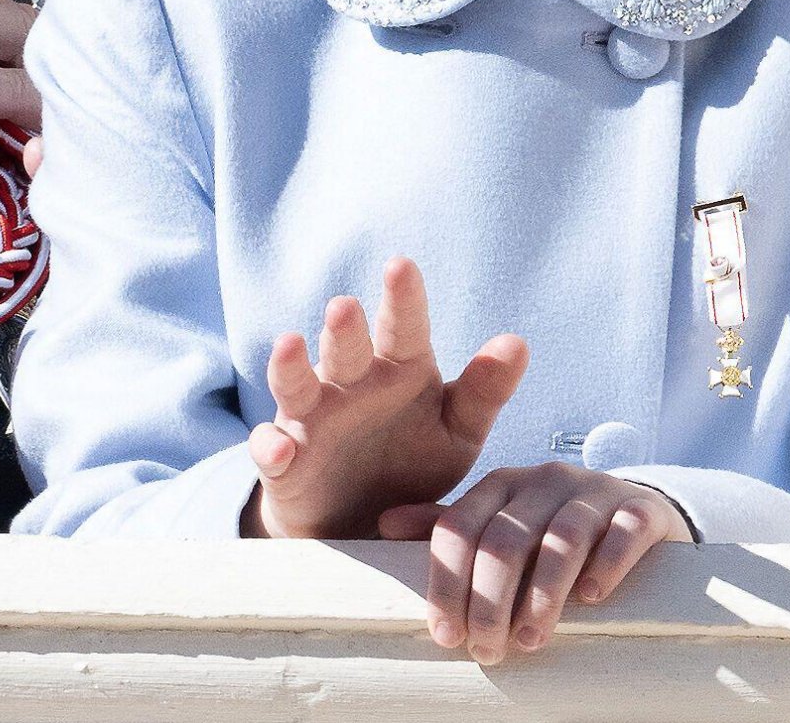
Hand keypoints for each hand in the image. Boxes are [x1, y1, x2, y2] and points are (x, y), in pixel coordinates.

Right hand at [242, 256, 527, 540]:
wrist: (366, 523)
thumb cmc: (417, 459)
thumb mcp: (458, 431)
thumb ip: (485, 391)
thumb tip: (518, 343)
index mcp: (399, 369)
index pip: (403, 327)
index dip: (402, 298)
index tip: (401, 266)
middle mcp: (352, 384)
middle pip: (346, 348)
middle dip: (345, 329)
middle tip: (345, 307)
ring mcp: (313, 419)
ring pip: (298, 385)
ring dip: (292, 367)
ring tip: (290, 344)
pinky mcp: (286, 463)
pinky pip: (272, 450)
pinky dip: (271, 446)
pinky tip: (280, 447)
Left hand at [378, 462, 693, 663]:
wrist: (634, 515)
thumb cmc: (549, 533)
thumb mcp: (498, 527)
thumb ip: (450, 529)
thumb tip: (384, 525)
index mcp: (501, 486)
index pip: (460, 526)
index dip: (447, 582)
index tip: (445, 636)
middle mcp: (545, 481)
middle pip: (507, 537)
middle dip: (490, 599)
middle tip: (488, 651)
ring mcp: (595, 492)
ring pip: (562, 536)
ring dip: (543, 593)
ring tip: (530, 639)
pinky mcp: (640, 509)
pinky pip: (624, 529)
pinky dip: (607, 562)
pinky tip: (592, 597)